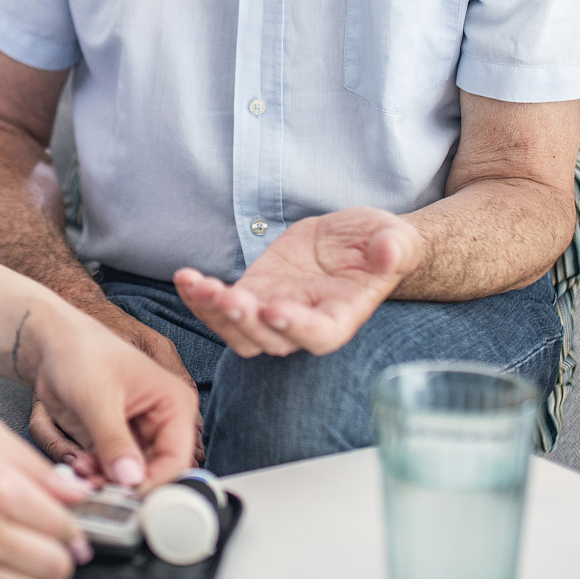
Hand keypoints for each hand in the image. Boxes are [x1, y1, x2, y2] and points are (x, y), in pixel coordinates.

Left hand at [27, 309, 201, 480]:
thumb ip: (113, 440)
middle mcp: (162, 423)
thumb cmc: (81, 352)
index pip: (177, 457)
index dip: (156, 482)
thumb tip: (130, 479)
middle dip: (127, 486)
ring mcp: (138, 435)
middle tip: (99, 490)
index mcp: (173, 404)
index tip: (129, 498)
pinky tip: (79, 466)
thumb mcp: (97, 396)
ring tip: (84, 473)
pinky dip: (97, 476)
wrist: (54, 345)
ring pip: (133, 477)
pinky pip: (113, 472)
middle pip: (157, 472)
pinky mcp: (116, 443)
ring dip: (108, 483)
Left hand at [174, 207, 425, 357]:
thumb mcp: (394, 238)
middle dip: (247, 323)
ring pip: (238, 333)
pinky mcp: (251, 294)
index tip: (275, 311)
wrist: (356, 241)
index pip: (319, 334)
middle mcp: (304, 323)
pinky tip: (185, 277)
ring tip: (197, 286)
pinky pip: (220, 307)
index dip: (297, 328)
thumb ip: (393, 248)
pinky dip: (199, 296)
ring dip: (215, 314)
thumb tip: (390, 251)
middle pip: (271, 340)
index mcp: (341, 316)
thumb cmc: (380, 244)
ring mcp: (273, 311)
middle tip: (229, 299)